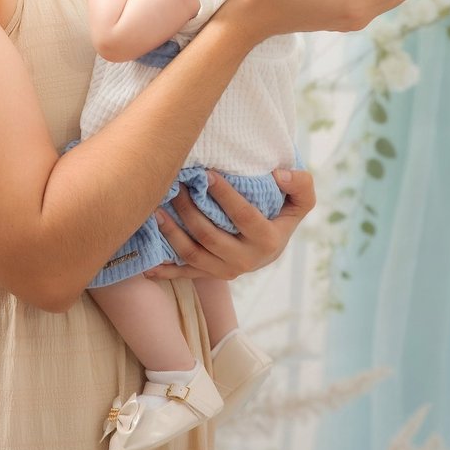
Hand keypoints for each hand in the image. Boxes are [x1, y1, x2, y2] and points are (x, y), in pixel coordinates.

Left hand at [142, 167, 315, 281]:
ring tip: (156, 210)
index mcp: (268, 240)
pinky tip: (148, 261)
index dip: (225, 195)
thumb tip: (278, 175)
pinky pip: (184, 273)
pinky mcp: (209, 275)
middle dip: (190, 209)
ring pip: (193, 254)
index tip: (208, 174)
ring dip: (172, 233)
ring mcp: (225, 271)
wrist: (271, 246)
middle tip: (175, 185)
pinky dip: (164, 270)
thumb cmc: (282, 215)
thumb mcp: (301, 200)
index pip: (243, 216)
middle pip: (211, 235)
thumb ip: (300, 184)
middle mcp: (246, 260)